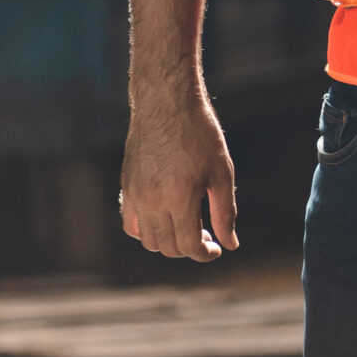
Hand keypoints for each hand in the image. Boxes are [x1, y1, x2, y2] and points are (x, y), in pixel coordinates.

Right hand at [118, 95, 238, 261]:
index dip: (205, 254)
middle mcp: (153, 200)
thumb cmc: (200, 132)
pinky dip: (146, 231)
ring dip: (169, 243)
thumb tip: (230, 244)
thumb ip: (225, 212)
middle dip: (190, 249)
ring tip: (187, 227)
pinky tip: (165, 219)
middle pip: (168, 247)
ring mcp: (136, 194)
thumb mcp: (222, 171)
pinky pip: (130, 224)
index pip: (188, 246)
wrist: (166, 102)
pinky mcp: (126, 186)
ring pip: (149, 240)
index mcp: (179, 197)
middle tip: (207, 235)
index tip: (216, 248)